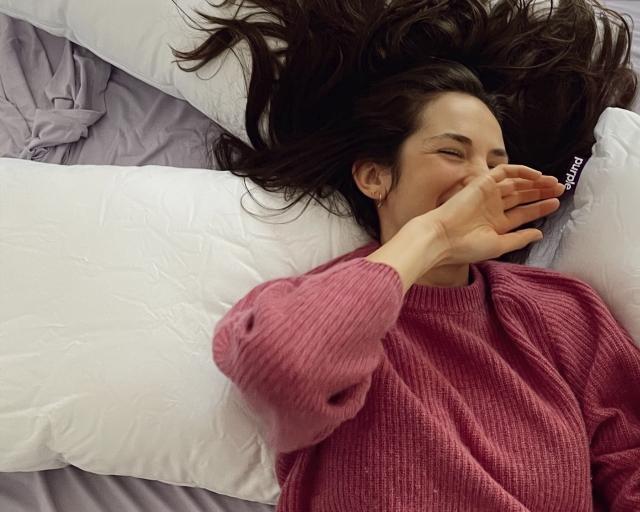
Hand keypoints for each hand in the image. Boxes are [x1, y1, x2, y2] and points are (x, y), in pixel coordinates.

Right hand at [413, 164, 564, 266]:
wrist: (442, 237)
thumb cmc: (465, 247)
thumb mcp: (498, 245)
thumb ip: (519, 239)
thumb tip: (539, 234)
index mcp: (496, 224)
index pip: (523, 213)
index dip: (540, 208)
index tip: (556, 204)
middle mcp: (493, 208)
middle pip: (522, 196)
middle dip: (541, 192)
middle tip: (560, 189)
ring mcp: (487, 195)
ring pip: (515, 183)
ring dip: (534, 182)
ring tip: (553, 182)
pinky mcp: (482, 183)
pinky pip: (504, 172)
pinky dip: (520, 171)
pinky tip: (536, 175)